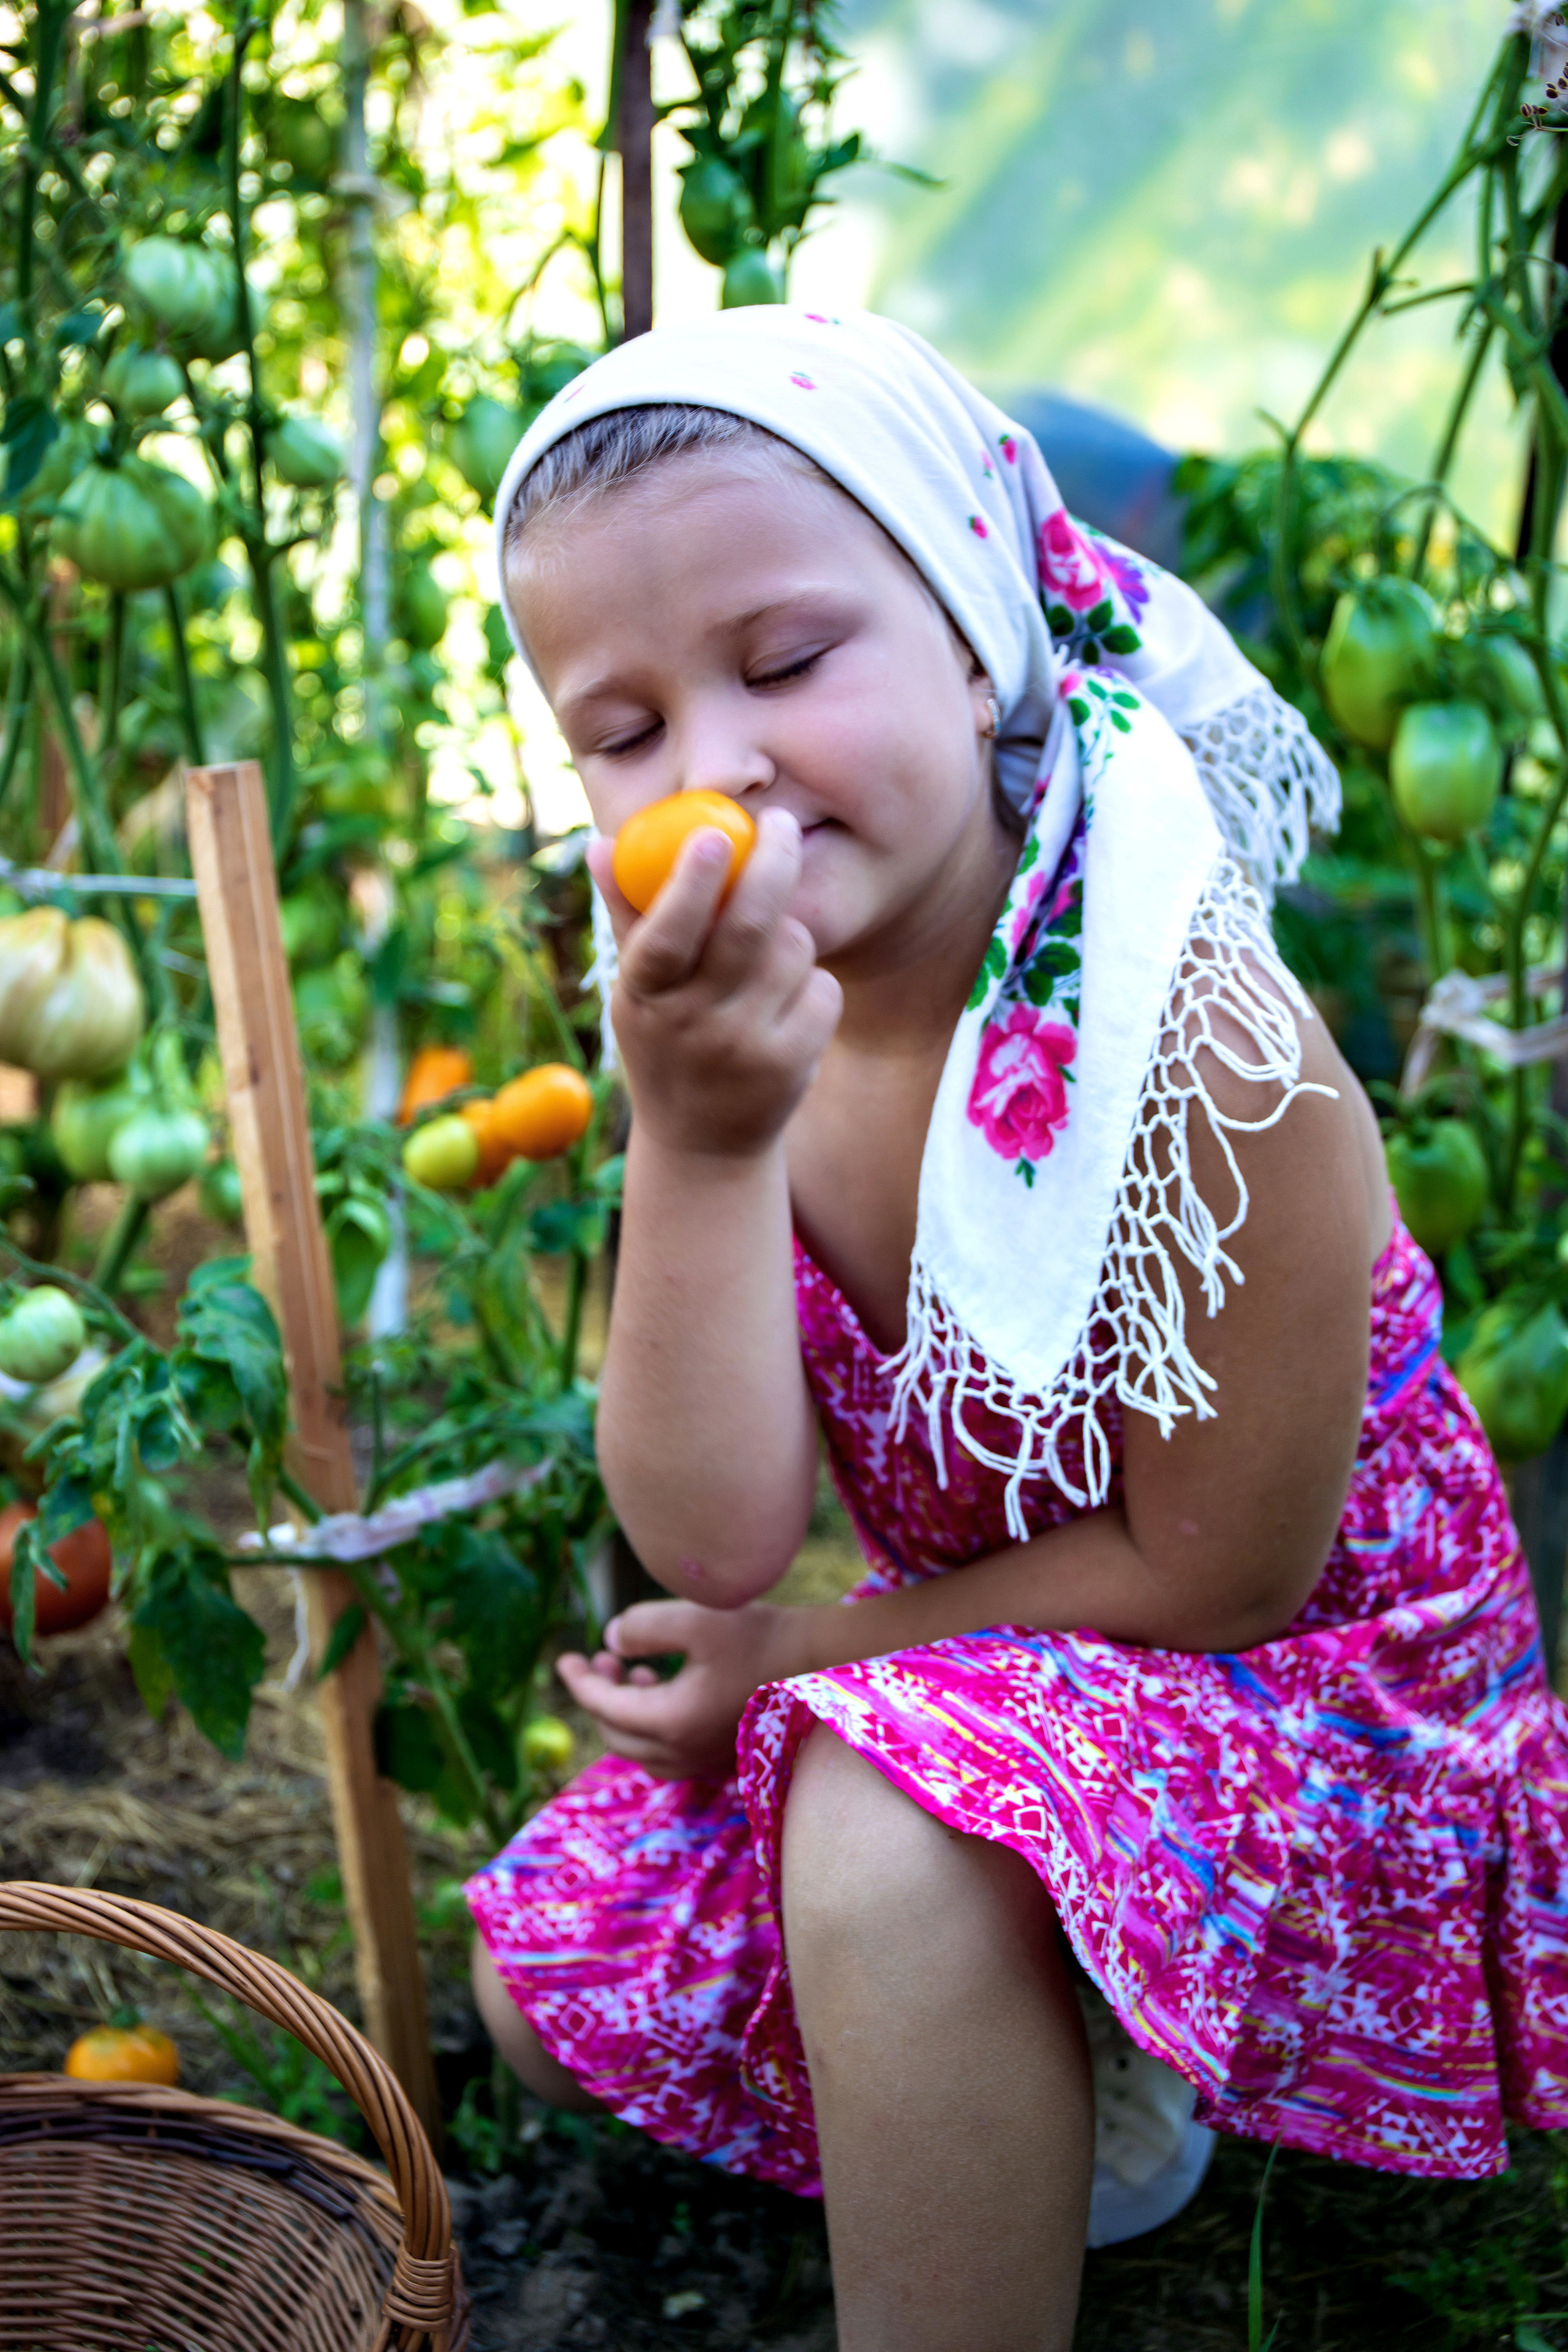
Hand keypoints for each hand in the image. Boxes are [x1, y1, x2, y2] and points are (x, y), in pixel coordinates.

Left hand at [556, 1597, 810, 1779]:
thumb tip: (611, 1641)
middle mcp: (684, 1752)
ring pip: (641, 1750)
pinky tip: (664, 1692)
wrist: (817, 1658)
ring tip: (632, 1672)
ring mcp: (705, 1760)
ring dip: (624, 1714)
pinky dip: (650, 1729)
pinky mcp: (722, 1756)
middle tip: (600, 1659)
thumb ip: (643, 1627)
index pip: (604, 1707)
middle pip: (617, 1735)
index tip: (565, 1657)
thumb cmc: (757, 1634)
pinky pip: (668, 1756)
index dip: (579, 1680)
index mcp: (671, 1721)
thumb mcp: (695, 1618)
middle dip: (599, 1696)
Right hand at [587, 808, 841, 1159]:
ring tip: (770, 953)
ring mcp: (744, 1049)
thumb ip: (627, 914)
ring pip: (793, 950)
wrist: (701, 1143)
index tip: (715, 833)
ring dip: (790, 935)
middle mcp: (691, 1025)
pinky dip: (813, 983)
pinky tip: (788, 1003)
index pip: (667, 933)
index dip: (691, 882)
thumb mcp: (635, 989)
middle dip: (773, 863)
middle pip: (748, 928)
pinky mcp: (790, 1067)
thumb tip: (604, 843)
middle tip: (784, 824)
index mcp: (643, 996)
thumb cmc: (665, 1041)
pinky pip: (823, 989)